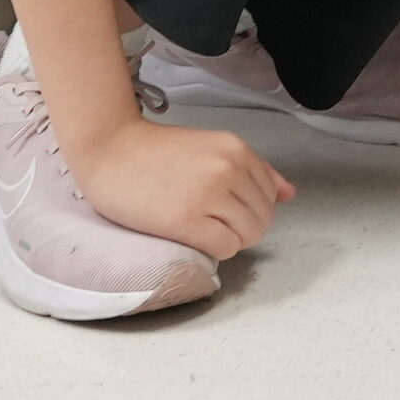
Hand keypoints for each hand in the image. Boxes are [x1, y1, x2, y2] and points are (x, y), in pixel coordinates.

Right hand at [69, 111, 292, 260]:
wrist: (110, 150)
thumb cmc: (157, 152)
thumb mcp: (213, 149)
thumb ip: (255, 171)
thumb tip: (289, 194)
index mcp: (237, 149)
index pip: (270, 195)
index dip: (249, 207)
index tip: (222, 205)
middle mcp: (228, 169)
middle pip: (262, 219)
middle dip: (242, 226)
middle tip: (209, 219)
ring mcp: (209, 195)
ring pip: (248, 236)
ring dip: (229, 239)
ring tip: (201, 227)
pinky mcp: (187, 221)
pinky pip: (225, 248)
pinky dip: (216, 249)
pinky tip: (194, 236)